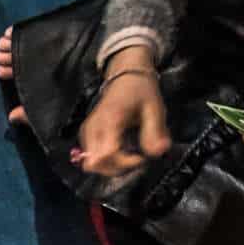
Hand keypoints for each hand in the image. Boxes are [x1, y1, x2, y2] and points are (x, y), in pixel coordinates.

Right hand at [71, 53, 169, 179]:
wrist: (126, 76)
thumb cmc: (140, 91)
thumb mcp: (154, 109)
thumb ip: (156, 133)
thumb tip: (158, 153)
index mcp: (110, 120)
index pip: (108, 155)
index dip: (125, 164)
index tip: (142, 157)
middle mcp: (94, 127)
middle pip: (96, 164)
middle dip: (119, 168)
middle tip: (137, 158)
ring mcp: (87, 132)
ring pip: (91, 164)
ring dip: (112, 166)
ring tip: (129, 154)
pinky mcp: (86, 135)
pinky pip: (91, 158)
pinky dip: (107, 160)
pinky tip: (121, 150)